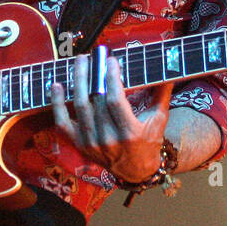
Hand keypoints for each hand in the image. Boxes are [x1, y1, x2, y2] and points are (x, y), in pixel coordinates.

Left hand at [50, 54, 173, 182]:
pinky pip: (63, 123)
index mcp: (130, 133)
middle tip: (93, 55)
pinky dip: (57, 104)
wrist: (135, 171)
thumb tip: (170, 67)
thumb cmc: (149, 140)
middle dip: (94, 74)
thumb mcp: (159, 118)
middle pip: (96, 101)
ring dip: (78, 82)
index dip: (111, 78)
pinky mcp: (79, 145)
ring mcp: (91, 143)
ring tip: (79, 62)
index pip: (115, 100)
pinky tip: (57, 86)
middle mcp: (108, 140)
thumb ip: (162, 92)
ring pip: (80, 107)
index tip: (111, 60)